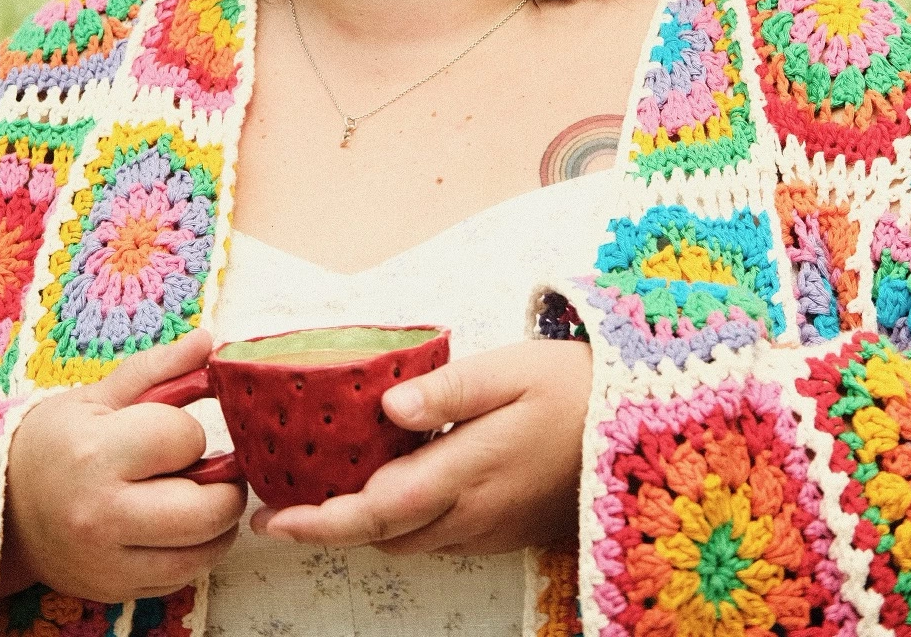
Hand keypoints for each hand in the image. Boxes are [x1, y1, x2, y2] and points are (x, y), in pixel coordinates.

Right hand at [0, 330, 246, 602]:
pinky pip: (182, 578)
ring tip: (198, 494)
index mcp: (97, 454)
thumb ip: (159, 367)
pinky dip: (193, 552)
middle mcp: (102, 515)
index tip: (171, 431)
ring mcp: (108, 562)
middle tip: (215, 467)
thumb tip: (208, 342)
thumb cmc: (54, 442)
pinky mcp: (114, 591)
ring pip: (203, 551)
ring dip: (217, 522)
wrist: (3, 507)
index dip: (188, 431)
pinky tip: (177, 527)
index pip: (185, 439)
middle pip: (207, 509)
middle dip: (225, 483)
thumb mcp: (99, 394)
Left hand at [250, 339, 589, 555]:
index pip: (378, 509)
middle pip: (383, 535)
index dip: (320, 521)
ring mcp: (488, 527)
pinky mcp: (500, 528)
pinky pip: (436, 535)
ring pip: (408, 540)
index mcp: (469, 471)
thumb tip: (384, 407)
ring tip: (320, 489)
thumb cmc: (571, 387)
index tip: (273, 519)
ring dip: (362, 525)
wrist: (637, 425)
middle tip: (280, 499)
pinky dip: (398, 519)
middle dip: (328, 527)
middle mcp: (472, 512)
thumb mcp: (510, 370)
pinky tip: (384, 483)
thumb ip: (447, 390)